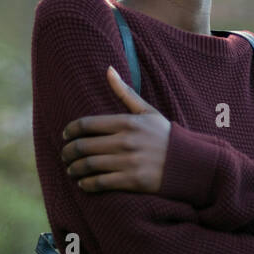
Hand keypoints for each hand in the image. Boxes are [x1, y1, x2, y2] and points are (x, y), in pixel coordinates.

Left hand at [60, 65, 171, 192]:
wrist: (189, 162)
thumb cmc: (165, 135)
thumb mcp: (147, 111)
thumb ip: (125, 92)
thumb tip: (108, 69)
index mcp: (127, 122)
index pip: (87, 124)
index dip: (71, 130)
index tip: (65, 135)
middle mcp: (125, 141)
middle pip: (84, 146)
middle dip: (68, 152)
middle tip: (64, 156)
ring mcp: (128, 161)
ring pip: (90, 165)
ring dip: (75, 169)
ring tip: (71, 170)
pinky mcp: (133, 180)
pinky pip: (101, 182)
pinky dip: (87, 184)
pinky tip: (83, 184)